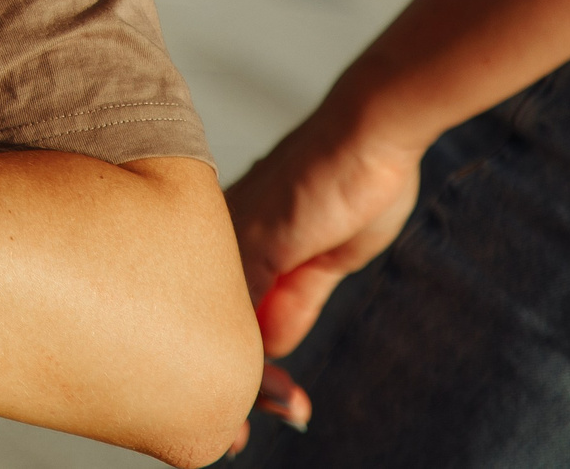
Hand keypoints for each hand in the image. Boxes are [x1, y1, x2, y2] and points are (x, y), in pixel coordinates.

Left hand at [219, 109, 426, 448]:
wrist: (371, 131)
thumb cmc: (352, 177)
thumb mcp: (324, 256)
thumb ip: (292, 297)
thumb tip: (269, 346)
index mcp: (232, 234)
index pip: (210, 307)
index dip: (214, 357)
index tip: (228, 413)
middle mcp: (220, 236)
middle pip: (199, 321)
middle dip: (216, 384)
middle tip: (227, 439)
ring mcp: (233, 239)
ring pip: (214, 324)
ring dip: (234, 383)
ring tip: (233, 434)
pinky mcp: (257, 244)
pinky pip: (247, 316)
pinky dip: (255, 364)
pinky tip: (265, 398)